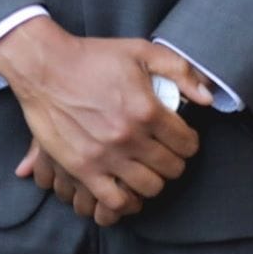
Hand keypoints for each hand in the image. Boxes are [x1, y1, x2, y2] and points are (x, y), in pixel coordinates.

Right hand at [0, 17, 213, 220]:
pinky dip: (127, 202)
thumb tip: (207, 97)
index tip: (181, 139)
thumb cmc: (93, 57)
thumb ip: (179, 70)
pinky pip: (115, 201)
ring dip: (153, 180)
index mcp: (147, 109)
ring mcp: (106, 156)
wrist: (45, 67)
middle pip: (171, 168)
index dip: (188, 142)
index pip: (186, 143)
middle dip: (173, 161)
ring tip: (147, 169)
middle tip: (165, 153)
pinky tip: (128, 190)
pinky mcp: (83, 169)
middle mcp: (129, 136)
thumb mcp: (140, 51)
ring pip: (149, 187)